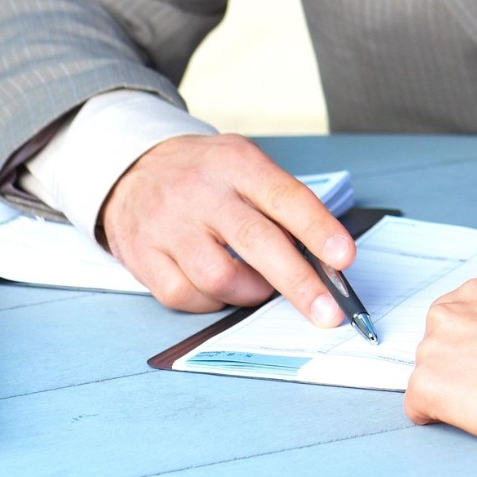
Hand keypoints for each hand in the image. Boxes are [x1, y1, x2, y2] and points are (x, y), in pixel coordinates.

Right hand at [99, 133, 353, 323]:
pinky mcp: (142, 255)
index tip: (345, 258)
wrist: (131, 168)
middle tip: (328, 312)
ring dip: (251, 293)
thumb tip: (325, 261)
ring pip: (219, 278)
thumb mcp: (246, 167)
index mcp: (237, 164)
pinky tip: (219, 290)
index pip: (285, 197)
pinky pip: (184, 296)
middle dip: (298, 283)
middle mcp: (202, 192)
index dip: (318, 229)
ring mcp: (168, 224)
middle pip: (257, 241)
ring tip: (260, 287)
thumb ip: (282, 206)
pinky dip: (210, 303)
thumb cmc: (206, 175)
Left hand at [405, 279, 476, 451]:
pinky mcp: (426, 384)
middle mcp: (446, 314)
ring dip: (450, 394)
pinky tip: (473, 415)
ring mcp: (432, 348)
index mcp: (473, 293)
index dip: (469, 350)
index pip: (449, 324)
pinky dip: (438, 418)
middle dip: (456, 370)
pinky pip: (416, 409)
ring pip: (427, 379)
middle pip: (435, 351)